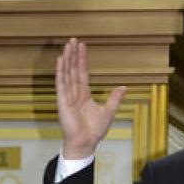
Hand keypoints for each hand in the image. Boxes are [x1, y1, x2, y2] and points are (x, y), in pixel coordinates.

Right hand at [56, 38, 126, 158]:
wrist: (85, 143)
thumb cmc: (94, 131)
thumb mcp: (108, 112)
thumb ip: (114, 99)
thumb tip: (123, 87)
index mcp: (84, 95)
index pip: (82, 73)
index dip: (82, 60)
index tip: (82, 46)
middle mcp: (74, 93)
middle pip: (73, 70)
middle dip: (73, 55)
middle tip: (72, 40)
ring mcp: (67, 96)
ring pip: (66, 74)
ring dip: (66, 59)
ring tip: (67, 45)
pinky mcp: (62, 102)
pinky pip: (61, 84)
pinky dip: (60, 72)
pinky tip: (60, 61)